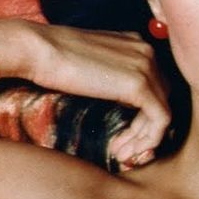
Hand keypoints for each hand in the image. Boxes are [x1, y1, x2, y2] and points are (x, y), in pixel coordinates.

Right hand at [0, 19, 169, 166]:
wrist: (35, 49)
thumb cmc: (51, 59)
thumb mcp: (90, 66)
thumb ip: (111, 78)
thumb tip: (121, 103)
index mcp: (135, 44)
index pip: (153, 85)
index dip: (142, 116)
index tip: (122, 137)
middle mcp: (147, 51)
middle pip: (161, 99)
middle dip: (144, 129)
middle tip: (122, 150)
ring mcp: (146, 65)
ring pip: (163, 111)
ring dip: (144, 139)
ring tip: (122, 154)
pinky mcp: (140, 84)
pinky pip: (160, 120)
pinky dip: (148, 140)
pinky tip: (126, 151)